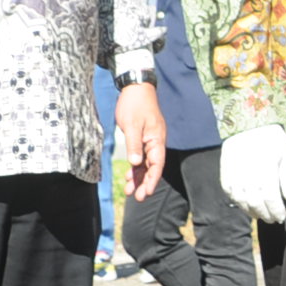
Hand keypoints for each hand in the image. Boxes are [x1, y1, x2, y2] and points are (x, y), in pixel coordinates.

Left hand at [114, 79, 167, 200]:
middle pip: (152, 167)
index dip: (152, 180)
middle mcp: (155, 142)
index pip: (157, 164)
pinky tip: (129, 177)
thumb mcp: (132, 125)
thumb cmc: (135, 104)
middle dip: (145, 183)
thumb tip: (135, 163)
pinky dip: (135, 168)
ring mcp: (149, 141)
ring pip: (145, 164)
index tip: (146, 192)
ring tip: (129, 191)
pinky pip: (141, 157)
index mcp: (156, 140)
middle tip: (137, 198)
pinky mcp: (142, 139)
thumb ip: (134, 144)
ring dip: (138, 178)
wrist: (135, 88)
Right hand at [220, 124, 285, 224]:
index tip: (283, 217)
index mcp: (265, 168)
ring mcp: (233, 173)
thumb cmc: (272, 139)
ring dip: (252, 211)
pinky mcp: (224, 172)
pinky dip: (239, 202)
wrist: (247, 123)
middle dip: (266, 214)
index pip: (270, 198)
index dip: (276, 210)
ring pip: (241, 200)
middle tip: (274, 219)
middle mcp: (247, 173)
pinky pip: (230, 193)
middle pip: (256, 203)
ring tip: (262, 215)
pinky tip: (248, 205)